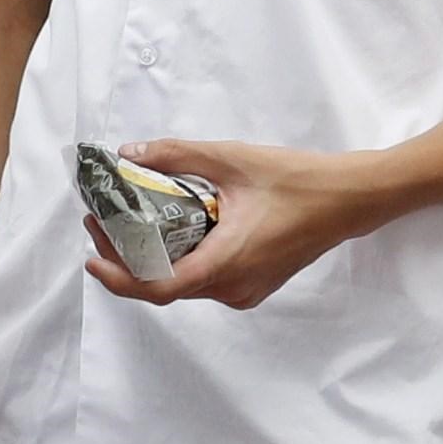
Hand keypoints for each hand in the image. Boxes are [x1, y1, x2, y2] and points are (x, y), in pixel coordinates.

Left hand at [92, 138, 387, 312]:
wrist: (351, 199)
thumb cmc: (299, 181)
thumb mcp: (232, 159)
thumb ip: (177, 156)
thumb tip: (130, 152)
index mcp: (225, 263)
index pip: (157, 287)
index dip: (117, 278)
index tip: (91, 256)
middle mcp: (232, 287)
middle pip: (165, 286)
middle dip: (127, 259)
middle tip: (103, 223)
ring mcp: (246, 290)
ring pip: (186, 284)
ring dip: (154, 259)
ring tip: (131, 224)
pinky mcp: (255, 284)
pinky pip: (207, 279)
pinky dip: (182, 260)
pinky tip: (173, 231)